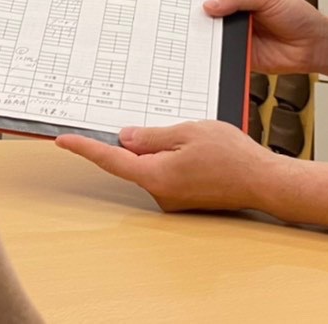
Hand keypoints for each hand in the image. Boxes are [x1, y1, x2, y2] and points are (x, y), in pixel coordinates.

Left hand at [56, 121, 280, 212]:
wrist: (264, 181)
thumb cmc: (232, 156)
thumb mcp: (189, 132)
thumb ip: (153, 136)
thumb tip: (125, 138)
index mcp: (156, 175)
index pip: (111, 159)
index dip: (85, 148)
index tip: (63, 140)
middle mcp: (160, 193)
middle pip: (133, 161)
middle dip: (141, 141)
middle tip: (170, 127)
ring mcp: (171, 199)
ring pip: (151, 166)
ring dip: (163, 149)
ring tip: (197, 141)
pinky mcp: (182, 200)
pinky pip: (166, 174)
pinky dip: (173, 159)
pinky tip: (199, 153)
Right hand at [204, 0, 327, 73]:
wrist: (313, 45)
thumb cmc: (298, 15)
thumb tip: (211, 4)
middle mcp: (237, 14)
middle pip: (211, 14)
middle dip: (202, 15)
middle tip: (194, 14)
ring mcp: (238, 35)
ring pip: (214, 35)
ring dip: (208, 35)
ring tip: (203, 31)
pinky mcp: (241, 55)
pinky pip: (223, 55)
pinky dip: (217, 54)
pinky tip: (213, 49)